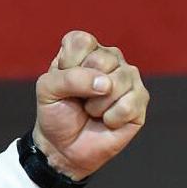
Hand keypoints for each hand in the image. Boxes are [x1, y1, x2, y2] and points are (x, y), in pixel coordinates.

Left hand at [33, 30, 149, 180]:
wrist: (63, 146)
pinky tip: (107, 120)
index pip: (81, 41)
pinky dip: (111, 118)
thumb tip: (106, 84)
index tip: (61, 81)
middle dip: (82, 88)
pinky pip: (128, 105)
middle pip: (102, 60)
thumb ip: (68, 78)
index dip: (68, 65)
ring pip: (116, 83)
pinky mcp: (140, 99)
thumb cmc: (55, 113)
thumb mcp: (47, 90)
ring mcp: (128, 78)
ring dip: (96, 106)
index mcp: (85, 50)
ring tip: (92, 110)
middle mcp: (110, 58)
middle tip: (78, 99)